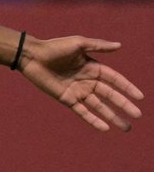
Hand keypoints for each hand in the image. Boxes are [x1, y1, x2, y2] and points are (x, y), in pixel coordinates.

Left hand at [20, 36, 143, 131]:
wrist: (32, 56)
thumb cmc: (54, 47)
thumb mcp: (78, 44)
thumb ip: (98, 46)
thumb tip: (119, 46)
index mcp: (92, 67)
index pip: (114, 80)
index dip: (127, 87)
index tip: (140, 97)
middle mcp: (87, 81)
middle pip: (110, 95)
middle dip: (124, 105)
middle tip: (138, 115)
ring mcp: (77, 91)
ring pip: (99, 106)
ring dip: (112, 117)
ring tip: (126, 127)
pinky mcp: (66, 99)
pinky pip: (82, 112)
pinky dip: (93, 120)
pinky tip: (105, 128)